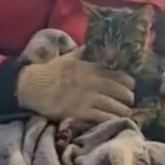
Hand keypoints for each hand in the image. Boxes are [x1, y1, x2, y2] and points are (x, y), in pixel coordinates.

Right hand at [17, 46, 135, 122]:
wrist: (33, 86)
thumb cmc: (51, 71)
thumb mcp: (69, 57)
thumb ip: (84, 52)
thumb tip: (94, 44)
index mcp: (92, 68)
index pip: (118, 74)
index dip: (128, 82)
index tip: (132, 86)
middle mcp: (93, 82)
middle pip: (120, 91)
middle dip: (128, 98)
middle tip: (130, 102)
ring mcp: (87, 98)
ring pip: (114, 106)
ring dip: (123, 110)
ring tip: (127, 113)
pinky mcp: (80, 112)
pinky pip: (102, 117)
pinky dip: (111, 119)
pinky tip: (115, 121)